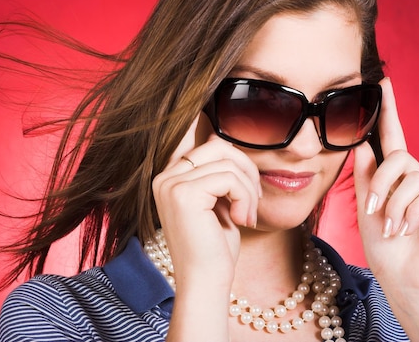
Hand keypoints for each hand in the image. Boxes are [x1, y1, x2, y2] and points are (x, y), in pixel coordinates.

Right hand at [152, 115, 260, 341]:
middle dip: (245, 169)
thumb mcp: (216, 202)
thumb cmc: (214, 248)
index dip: (234, 161)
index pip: (206, 145)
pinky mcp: (184, 194)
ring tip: (248, 216)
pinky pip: (229, 179)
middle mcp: (164, 178)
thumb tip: (218, 137)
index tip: (246, 190)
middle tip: (254, 199)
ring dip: (248, 190)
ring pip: (228, 163)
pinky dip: (245, 198)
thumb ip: (215, 172)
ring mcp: (171, 184)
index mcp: (169, 178)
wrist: (205, 282)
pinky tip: (243, 220)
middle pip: (217, 146)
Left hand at [353, 78, 418, 339]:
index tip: (382, 82)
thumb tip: (362, 142)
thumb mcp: (367, 206)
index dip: (389, 111)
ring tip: (395, 228)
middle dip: (381, 185)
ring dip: (396, 205)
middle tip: (376, 211)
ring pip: (413, 177)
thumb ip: (366, 175)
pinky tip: (411, 230)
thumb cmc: (384, 246)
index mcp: (397, 178)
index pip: (392, 139)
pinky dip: (413, 212)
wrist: (403, 278)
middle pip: (399, 158)